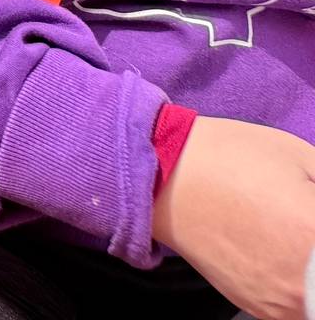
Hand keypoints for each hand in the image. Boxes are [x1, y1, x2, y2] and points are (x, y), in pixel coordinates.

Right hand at [153, 115, 314, 318]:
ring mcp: (280, 302)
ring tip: (304, 243)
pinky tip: (295, 262)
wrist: (161, 176)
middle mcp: (301, 281)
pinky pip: (299, 310)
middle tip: (311, 226)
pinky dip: (305, 291)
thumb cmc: (231, 157)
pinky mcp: (258, 307)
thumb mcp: (302, 157)